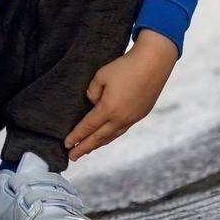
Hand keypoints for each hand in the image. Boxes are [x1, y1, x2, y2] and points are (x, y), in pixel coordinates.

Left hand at [63, 30, 177, 160]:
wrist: (154, 62)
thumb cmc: (125, 66)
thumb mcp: (101, 75)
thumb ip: (92, 92)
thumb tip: (92, 103)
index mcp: (108, 109)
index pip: (87, 127)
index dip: (76, 136)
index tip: (66, 144)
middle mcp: (120, 118)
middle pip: (98, 138)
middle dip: (84, 148)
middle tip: (72, 156)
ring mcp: (132, 118)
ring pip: (111, 136)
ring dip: (98, 144)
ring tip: (88, 150)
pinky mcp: (140, 114)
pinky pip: (122, 130)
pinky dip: (111, 136)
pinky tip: (107, 137)